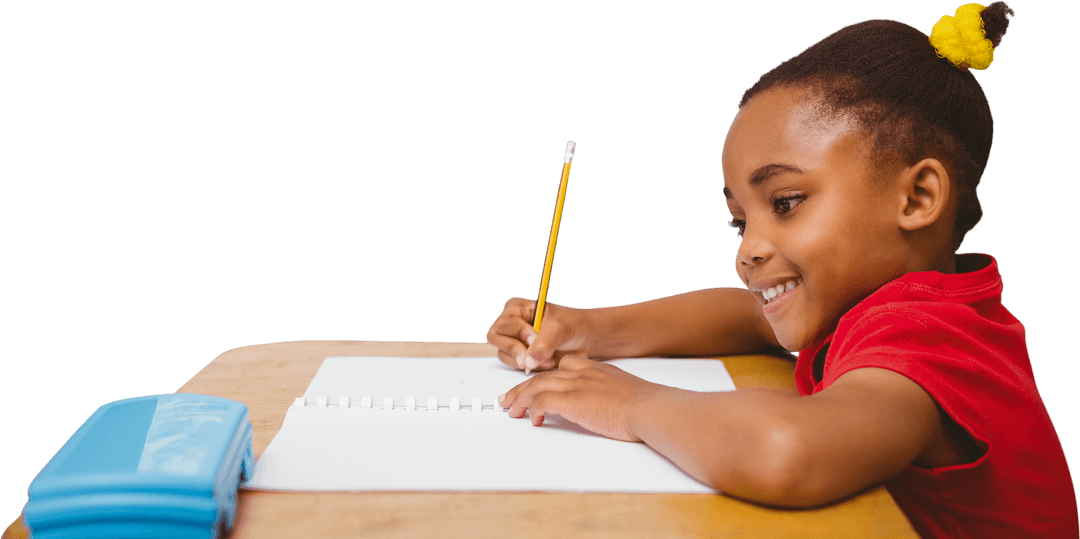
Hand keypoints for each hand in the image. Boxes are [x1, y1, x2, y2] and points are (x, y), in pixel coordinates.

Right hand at [486, 298, 590, 371]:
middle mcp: (511, 323)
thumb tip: (529, 360)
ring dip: (525, 360)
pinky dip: (529, 367)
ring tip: (547, 359)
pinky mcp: (519, 355)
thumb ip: (544, 342)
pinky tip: (546, 362)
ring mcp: (513, 340)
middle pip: (496, 337)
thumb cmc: (571, 325)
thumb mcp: (559, 328)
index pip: (505, 322)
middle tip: (531, 358)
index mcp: (517, 308)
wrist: (583, 339)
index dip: (519, 332)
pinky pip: (514, 364)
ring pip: (504, 354)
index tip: (535, 339)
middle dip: (515, 349)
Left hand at [497, 356, 663, 442]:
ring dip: (520, 398)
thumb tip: (610, 411)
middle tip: (510, 397)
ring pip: (537, 386)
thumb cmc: (647, 406)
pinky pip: (542, 402)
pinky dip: (533, 409)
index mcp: (596, 369)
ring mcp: (576, 385)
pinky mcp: (573, 400)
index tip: (538, 385)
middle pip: (544, 376)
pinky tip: (532, 419)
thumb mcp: (628, 395)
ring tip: (511, 409)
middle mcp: (583, 373)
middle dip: (524, 387)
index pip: (564, 366)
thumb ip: (613, 398)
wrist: (651, 408)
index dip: (547, 376)